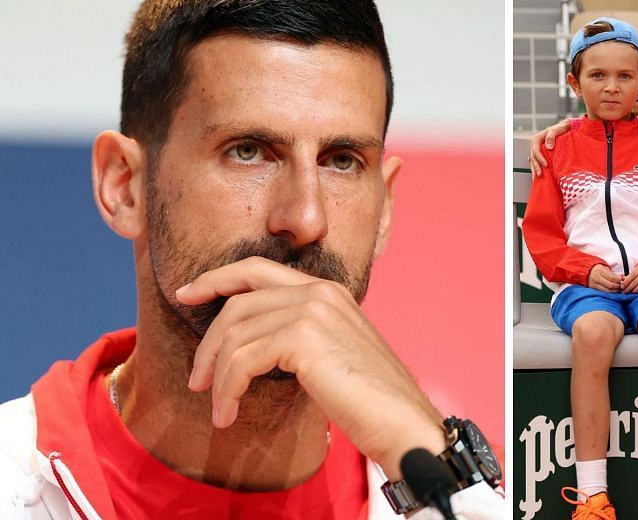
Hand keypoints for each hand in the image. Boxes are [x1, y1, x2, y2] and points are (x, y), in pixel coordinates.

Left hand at [179, 257, 444, 480]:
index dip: (217, 278)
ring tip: (217, 407)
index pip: (258, 269)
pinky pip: (242, 361)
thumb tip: (251, 345)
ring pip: (235, 335)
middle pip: (238, 303)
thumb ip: (299, 334)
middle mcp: (319, 291)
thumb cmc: (370, 398)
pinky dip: (227, 390)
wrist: (401, 418)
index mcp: (327, 290)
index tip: (187, 293)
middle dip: (209, 342)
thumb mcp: (331, 353)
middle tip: (197, 378)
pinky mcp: (302, 338)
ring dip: (217, 376)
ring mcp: (312, 311)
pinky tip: (229, 412)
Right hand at [529, 119, 571, 176]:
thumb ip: (551, 136)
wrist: (564, 129)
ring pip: (533, 161)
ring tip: (539, 177)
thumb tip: (548, 147)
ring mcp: (538, 151)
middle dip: (536, 167)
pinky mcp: (541, 155)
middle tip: (540, 174)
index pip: (535, 150)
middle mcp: (535, 146)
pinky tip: (541, 176)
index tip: (545, 165)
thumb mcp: (556, 130)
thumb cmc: (560, 129)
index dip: (539, 158)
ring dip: (535, 169)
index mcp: (537, 139)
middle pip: (533, 158)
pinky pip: (538, 163)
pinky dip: (538, 169)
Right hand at [588, 264, 621, 291]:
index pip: (612, 278)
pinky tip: (613, 290)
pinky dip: (610, 292)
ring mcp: (594, 284)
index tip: (623, 279)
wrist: (585, 271)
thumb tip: (623, 278)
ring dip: (615, 291)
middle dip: (618, 286)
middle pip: (610, 285)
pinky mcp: (593, 288)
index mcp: (600, 270)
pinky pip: (603, 292)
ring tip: (618, 288)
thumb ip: (613, 273)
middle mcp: (596, 278)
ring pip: (607, 290)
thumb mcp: (605, 268)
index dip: (619, 280)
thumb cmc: (597, 268)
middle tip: (622, 285)